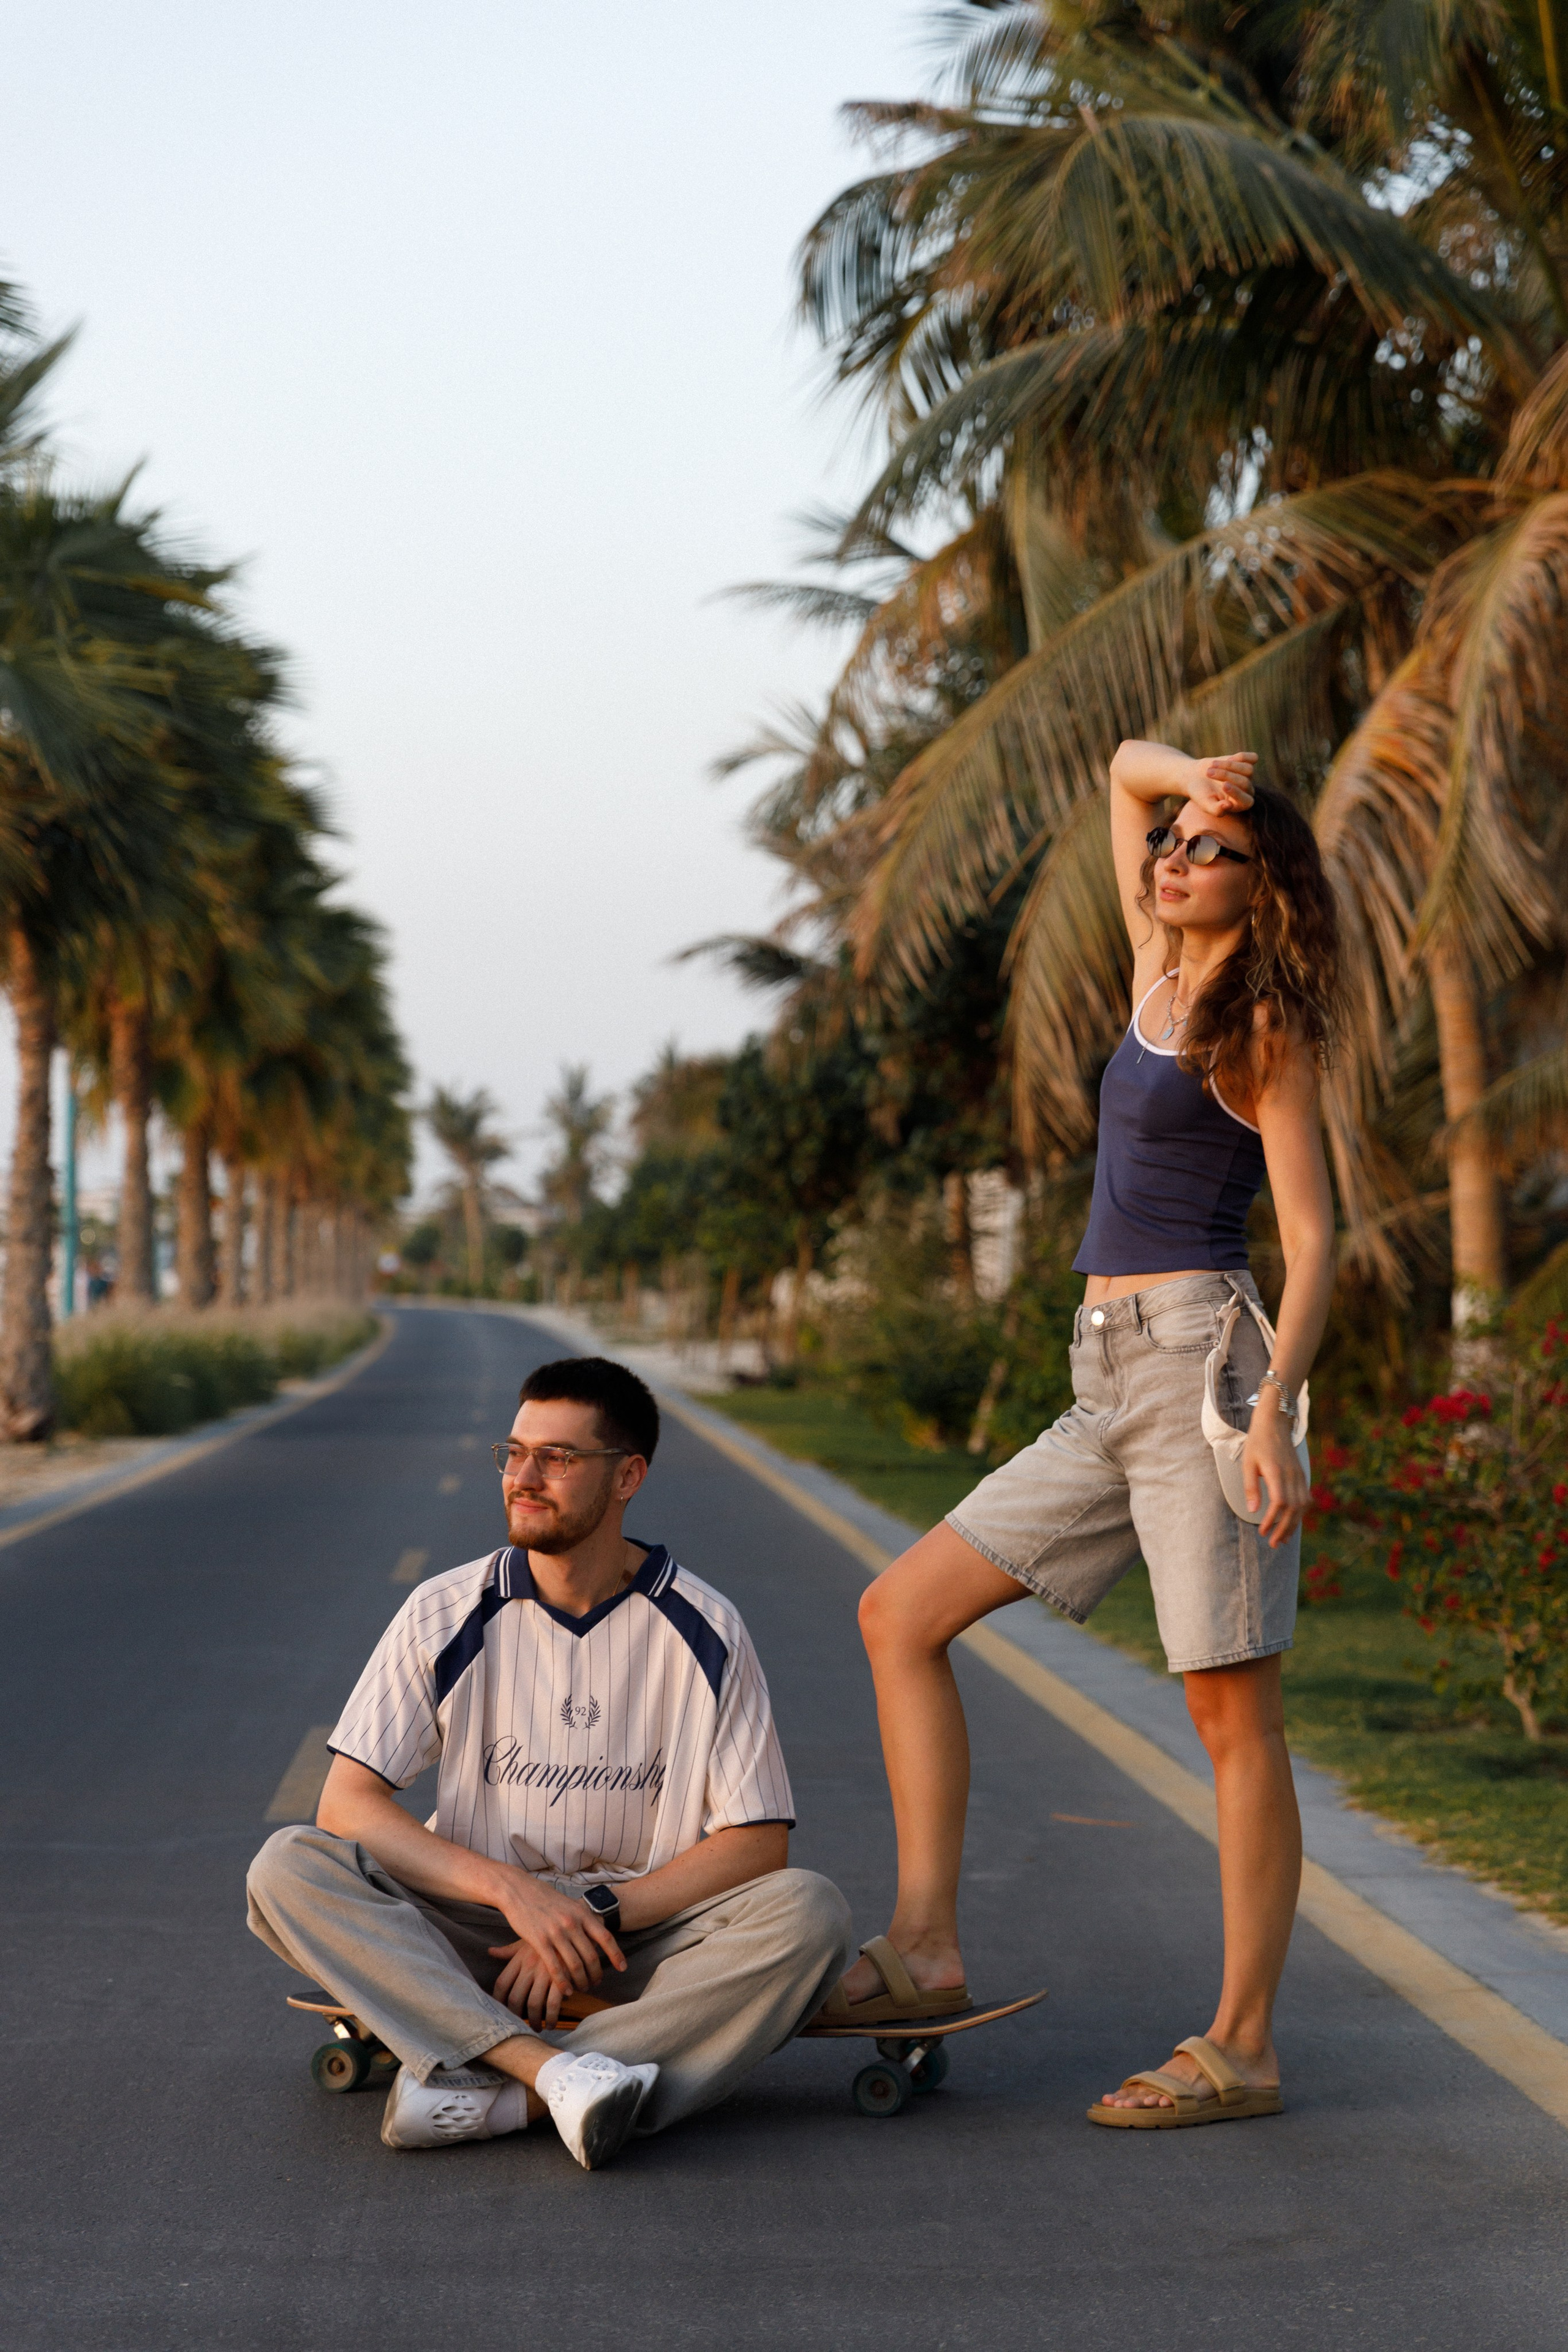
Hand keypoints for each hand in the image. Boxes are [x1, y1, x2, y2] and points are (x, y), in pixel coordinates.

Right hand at [483, 1872, 624, 2025]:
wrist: (519, 1890)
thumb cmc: (545, 1899)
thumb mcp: (569, 1904)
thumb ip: (583, 1919)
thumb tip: (597, 1933)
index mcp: (581, 1913)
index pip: (605, 1937)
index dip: (616, 1954)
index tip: (622, 1968)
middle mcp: (572, 1923)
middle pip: (591, 1955)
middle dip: (596, 1973)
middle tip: (596, 1983)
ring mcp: (556, 1932)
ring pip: (575, 1965)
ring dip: (581, 1981)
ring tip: (582, 1988)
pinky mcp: (539, 1941)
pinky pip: (555, 1967)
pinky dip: (563, 1982)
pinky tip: (567, 1991)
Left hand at [487, 1940, 610, 2027]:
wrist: (575, 1918)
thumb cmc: (549, 1931)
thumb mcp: (526, 1939)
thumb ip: (508, 1950)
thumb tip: (490, 1952)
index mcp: (519, 1958)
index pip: (501, 1984)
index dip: (499, 2002)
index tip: (502, 2013)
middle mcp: (529, 1965)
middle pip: (514, 1999)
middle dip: (517, 2017)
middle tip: (522, 2026)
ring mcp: (544, 1971)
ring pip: (533, 2005)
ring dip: (535, 2021)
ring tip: (540, 2028)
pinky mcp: (562, 1976)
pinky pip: (553, 2004)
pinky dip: (552, 2016)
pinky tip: (553, 2022)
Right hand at [1183, 750, 1256, 819]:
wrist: (1196, 777)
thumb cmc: (1201, 794)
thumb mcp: (1205, 804)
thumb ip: (1216, 809)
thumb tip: (1229, 805)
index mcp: (1240, 805)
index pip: (1247, 801)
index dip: (1237, 793)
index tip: (1224, 785)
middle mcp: (1247, 791)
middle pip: (1244, 782)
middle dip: (1225, 776)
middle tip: (1208, 773)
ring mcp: (1248, 776)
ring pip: (1248, 769)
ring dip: (1229, 765)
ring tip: (1212, 765)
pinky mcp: (1247, 763)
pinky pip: (1253, 758)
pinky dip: (1242, 756)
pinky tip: (1229, 758)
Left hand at [1243, 1398, 1305, 1548]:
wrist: (1275, 1422)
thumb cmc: (1258, 1442)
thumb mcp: (1247, 1463)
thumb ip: (1250, 1487)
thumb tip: (1252, 1510)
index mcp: (1277, 1472)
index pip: (1279, 1502)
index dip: (1272, 1520)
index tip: (1263, 1532)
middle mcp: (1292, 1475)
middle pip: (1293, 1509)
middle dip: (1284, 1529)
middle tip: (1273, 1544)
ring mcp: (1299, 1476)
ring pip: (1302, 1506)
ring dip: (1293, 1525)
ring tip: (1283, 1539)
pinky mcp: (1302, 1475)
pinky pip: (1305, 1499)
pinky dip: (1299, 1514)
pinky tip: (1292, 1523)